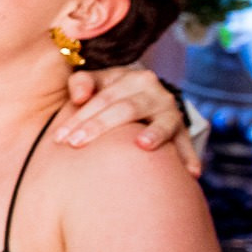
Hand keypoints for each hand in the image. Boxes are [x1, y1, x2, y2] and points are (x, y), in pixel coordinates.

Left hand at [52, 67, 199, 176]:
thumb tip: (78, 96)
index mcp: (131, 78)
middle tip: (76, 144)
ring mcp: (170, 111)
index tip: (60, 138)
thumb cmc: (109, 94)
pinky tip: (191, 172)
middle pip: (126, 109)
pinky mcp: (182, 129)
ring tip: (144, 145)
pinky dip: (188, 156)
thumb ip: (81, 83)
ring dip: (155, 134)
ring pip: (161, 122)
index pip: (102, 98)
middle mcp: (154, 92)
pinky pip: (186, 143)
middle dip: (99, 126)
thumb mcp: (96, 83)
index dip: (80, 117)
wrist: (140, 98)